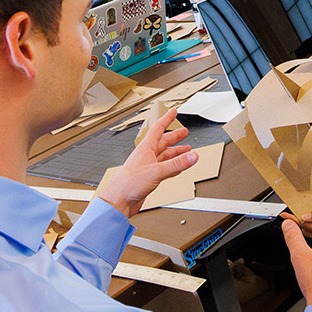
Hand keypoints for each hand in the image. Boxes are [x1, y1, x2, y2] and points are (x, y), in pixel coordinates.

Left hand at [94, 104, 196, 220]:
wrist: (119, 200)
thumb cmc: (128, 183)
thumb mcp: (157, 171)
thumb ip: (176, 164)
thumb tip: (192, 156)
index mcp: (145, 148)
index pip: (158, 128)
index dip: (167, 119)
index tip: (173, 111)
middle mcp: (146, 155)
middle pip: (163, 142)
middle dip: (174, 136)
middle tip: (184, 132)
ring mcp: (148, 167)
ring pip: (165, 156)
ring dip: (176, 153)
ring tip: (187, 151)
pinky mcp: (149, 178)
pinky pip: (165, 169)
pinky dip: (173, 167)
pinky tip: (178, 168)